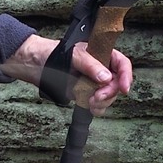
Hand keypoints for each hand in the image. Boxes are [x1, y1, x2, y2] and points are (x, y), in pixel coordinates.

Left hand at [2, 33, 133, 112]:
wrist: (36, 66)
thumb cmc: (53, 54)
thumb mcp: (73, 56)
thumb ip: (90, 65)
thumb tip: (105, 77)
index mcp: (102, 54)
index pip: (122, 64)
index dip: (126, 76)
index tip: (124, 88)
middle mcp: (101, 69)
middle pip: (116, 84)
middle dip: (109, 93)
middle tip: (97, 97)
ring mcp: (94, 83)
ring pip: (109, 96)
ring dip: (102, 102)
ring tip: (90, 102)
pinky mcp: (86, 94)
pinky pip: (98, 104)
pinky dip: (95, 108)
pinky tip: (88, 106)